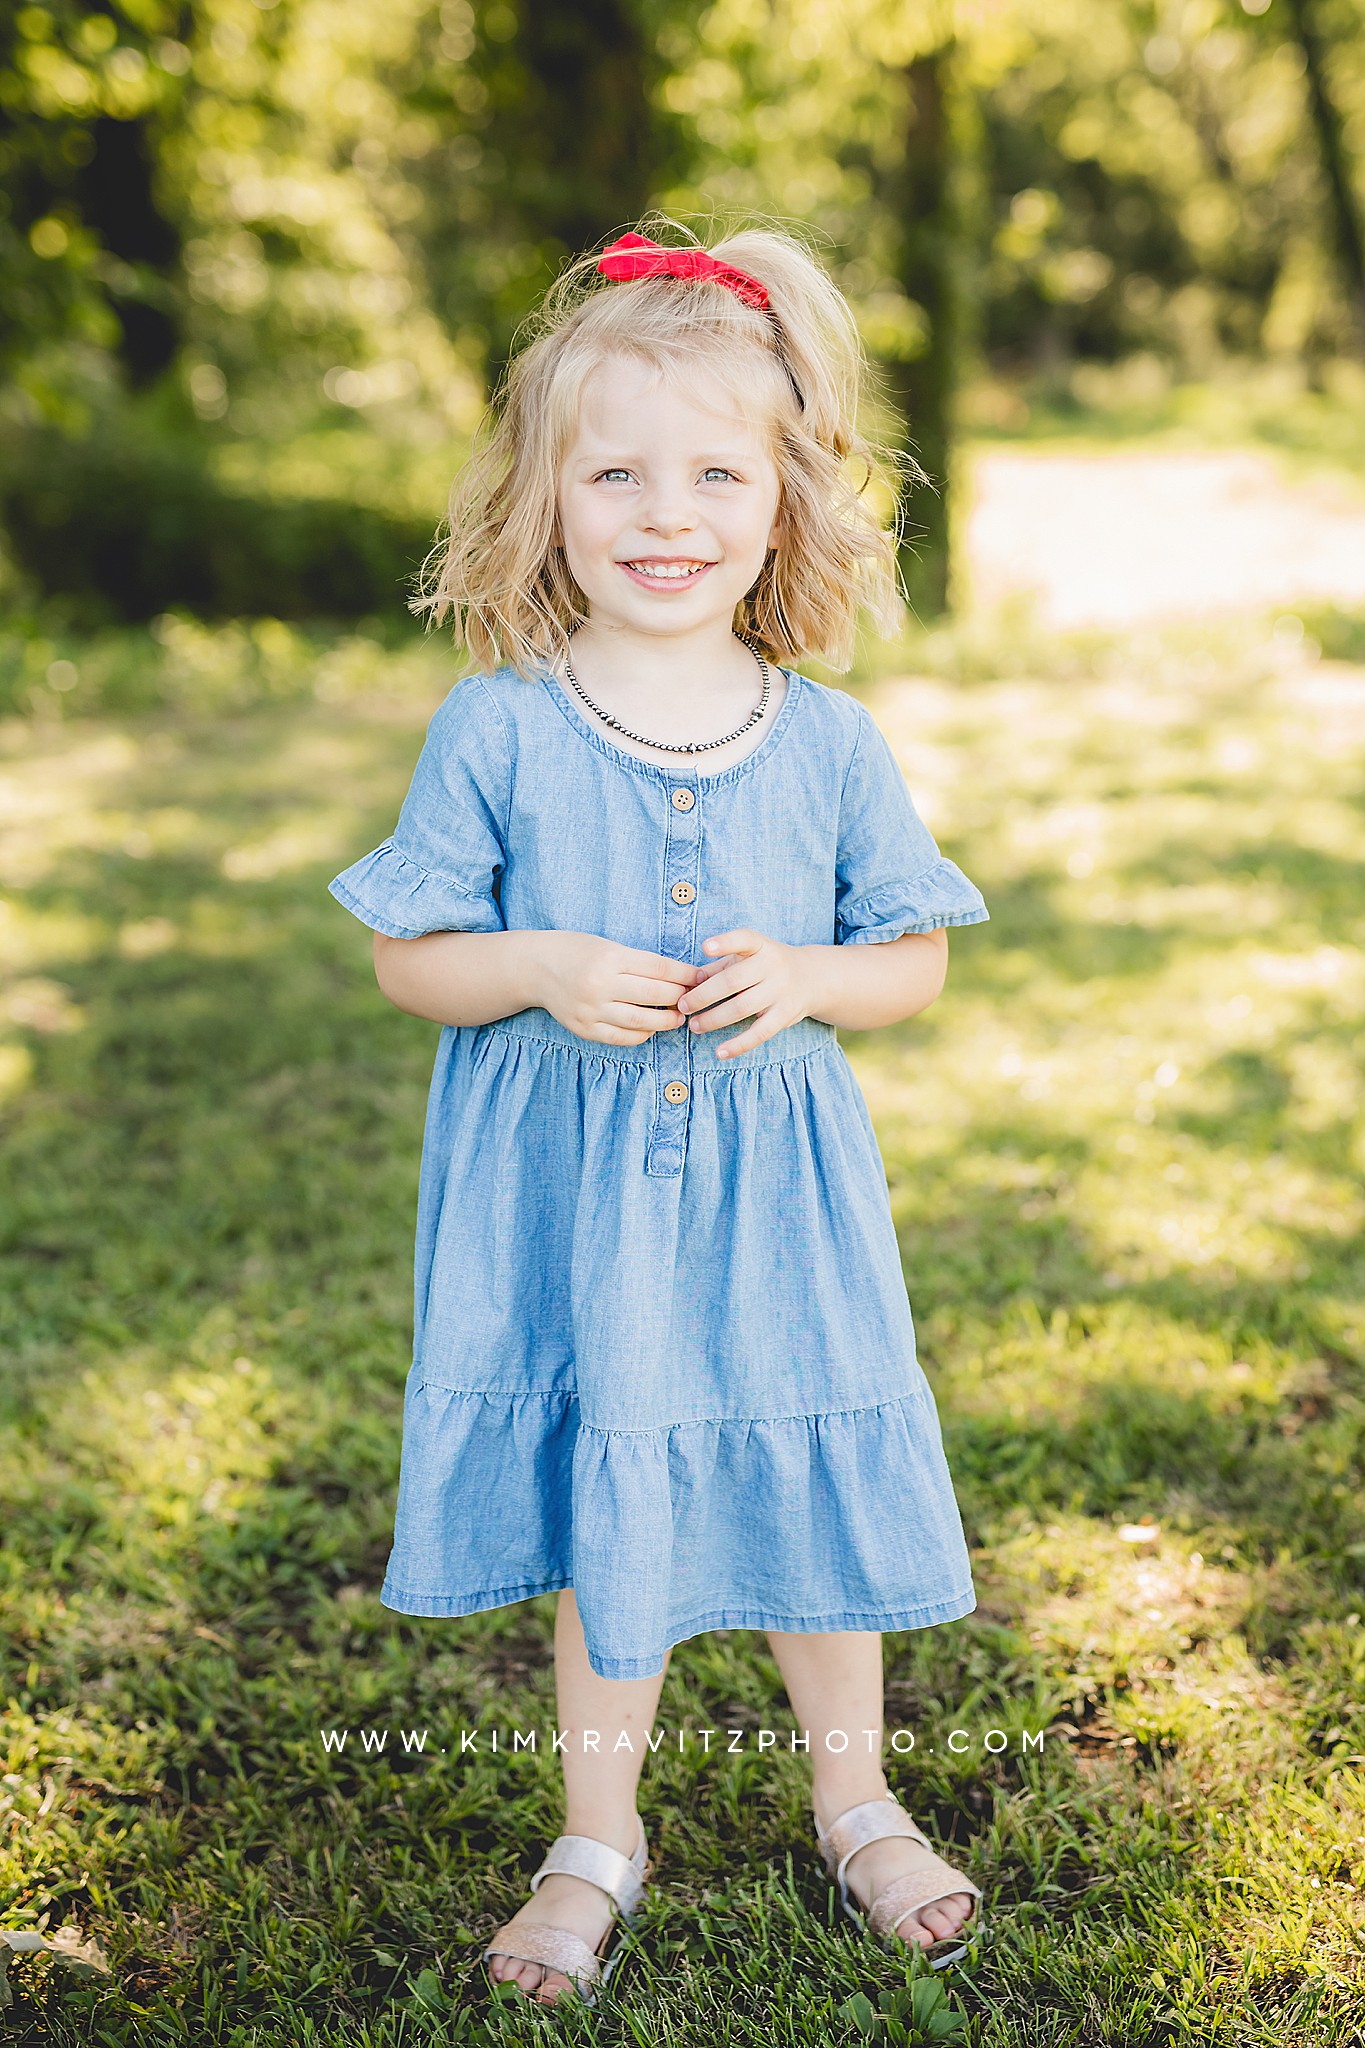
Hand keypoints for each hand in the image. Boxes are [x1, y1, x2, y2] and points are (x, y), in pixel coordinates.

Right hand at [532, 931, 701, 1046]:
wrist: (535, 968)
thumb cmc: (577, 951)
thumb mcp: (608, 946)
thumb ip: (640, 963)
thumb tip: (681, 977)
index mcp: (610, 957)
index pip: (659, 969)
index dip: (685, 975)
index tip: (701, 978)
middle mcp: (600, 984)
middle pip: (654, 995)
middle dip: (680, 998)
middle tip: (695, 999)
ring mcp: (591, 1009)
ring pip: (641, 1021)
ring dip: (666, 1020)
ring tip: (678, 1017)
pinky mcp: (584, 1028)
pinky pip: (621, 1037)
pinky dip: (642, 1035)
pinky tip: (651, 1028)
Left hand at [676, 928, 820, 1057]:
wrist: (813, 978)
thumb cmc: (766, 966)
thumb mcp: (747, 957)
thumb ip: (719, 966)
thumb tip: (688, 982)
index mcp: (760, 946)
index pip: (743, 939)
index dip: (725, 943)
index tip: (705, 947)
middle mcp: (773, 966)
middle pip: (733, 981)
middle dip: (703, 995)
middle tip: (682, 1006)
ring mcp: (780, 991)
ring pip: (742, 1008)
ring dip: (714, 1019)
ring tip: (694, 1026)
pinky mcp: (785, 1015)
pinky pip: (759, 1033)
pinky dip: (739, 1045)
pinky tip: (720, 1052)